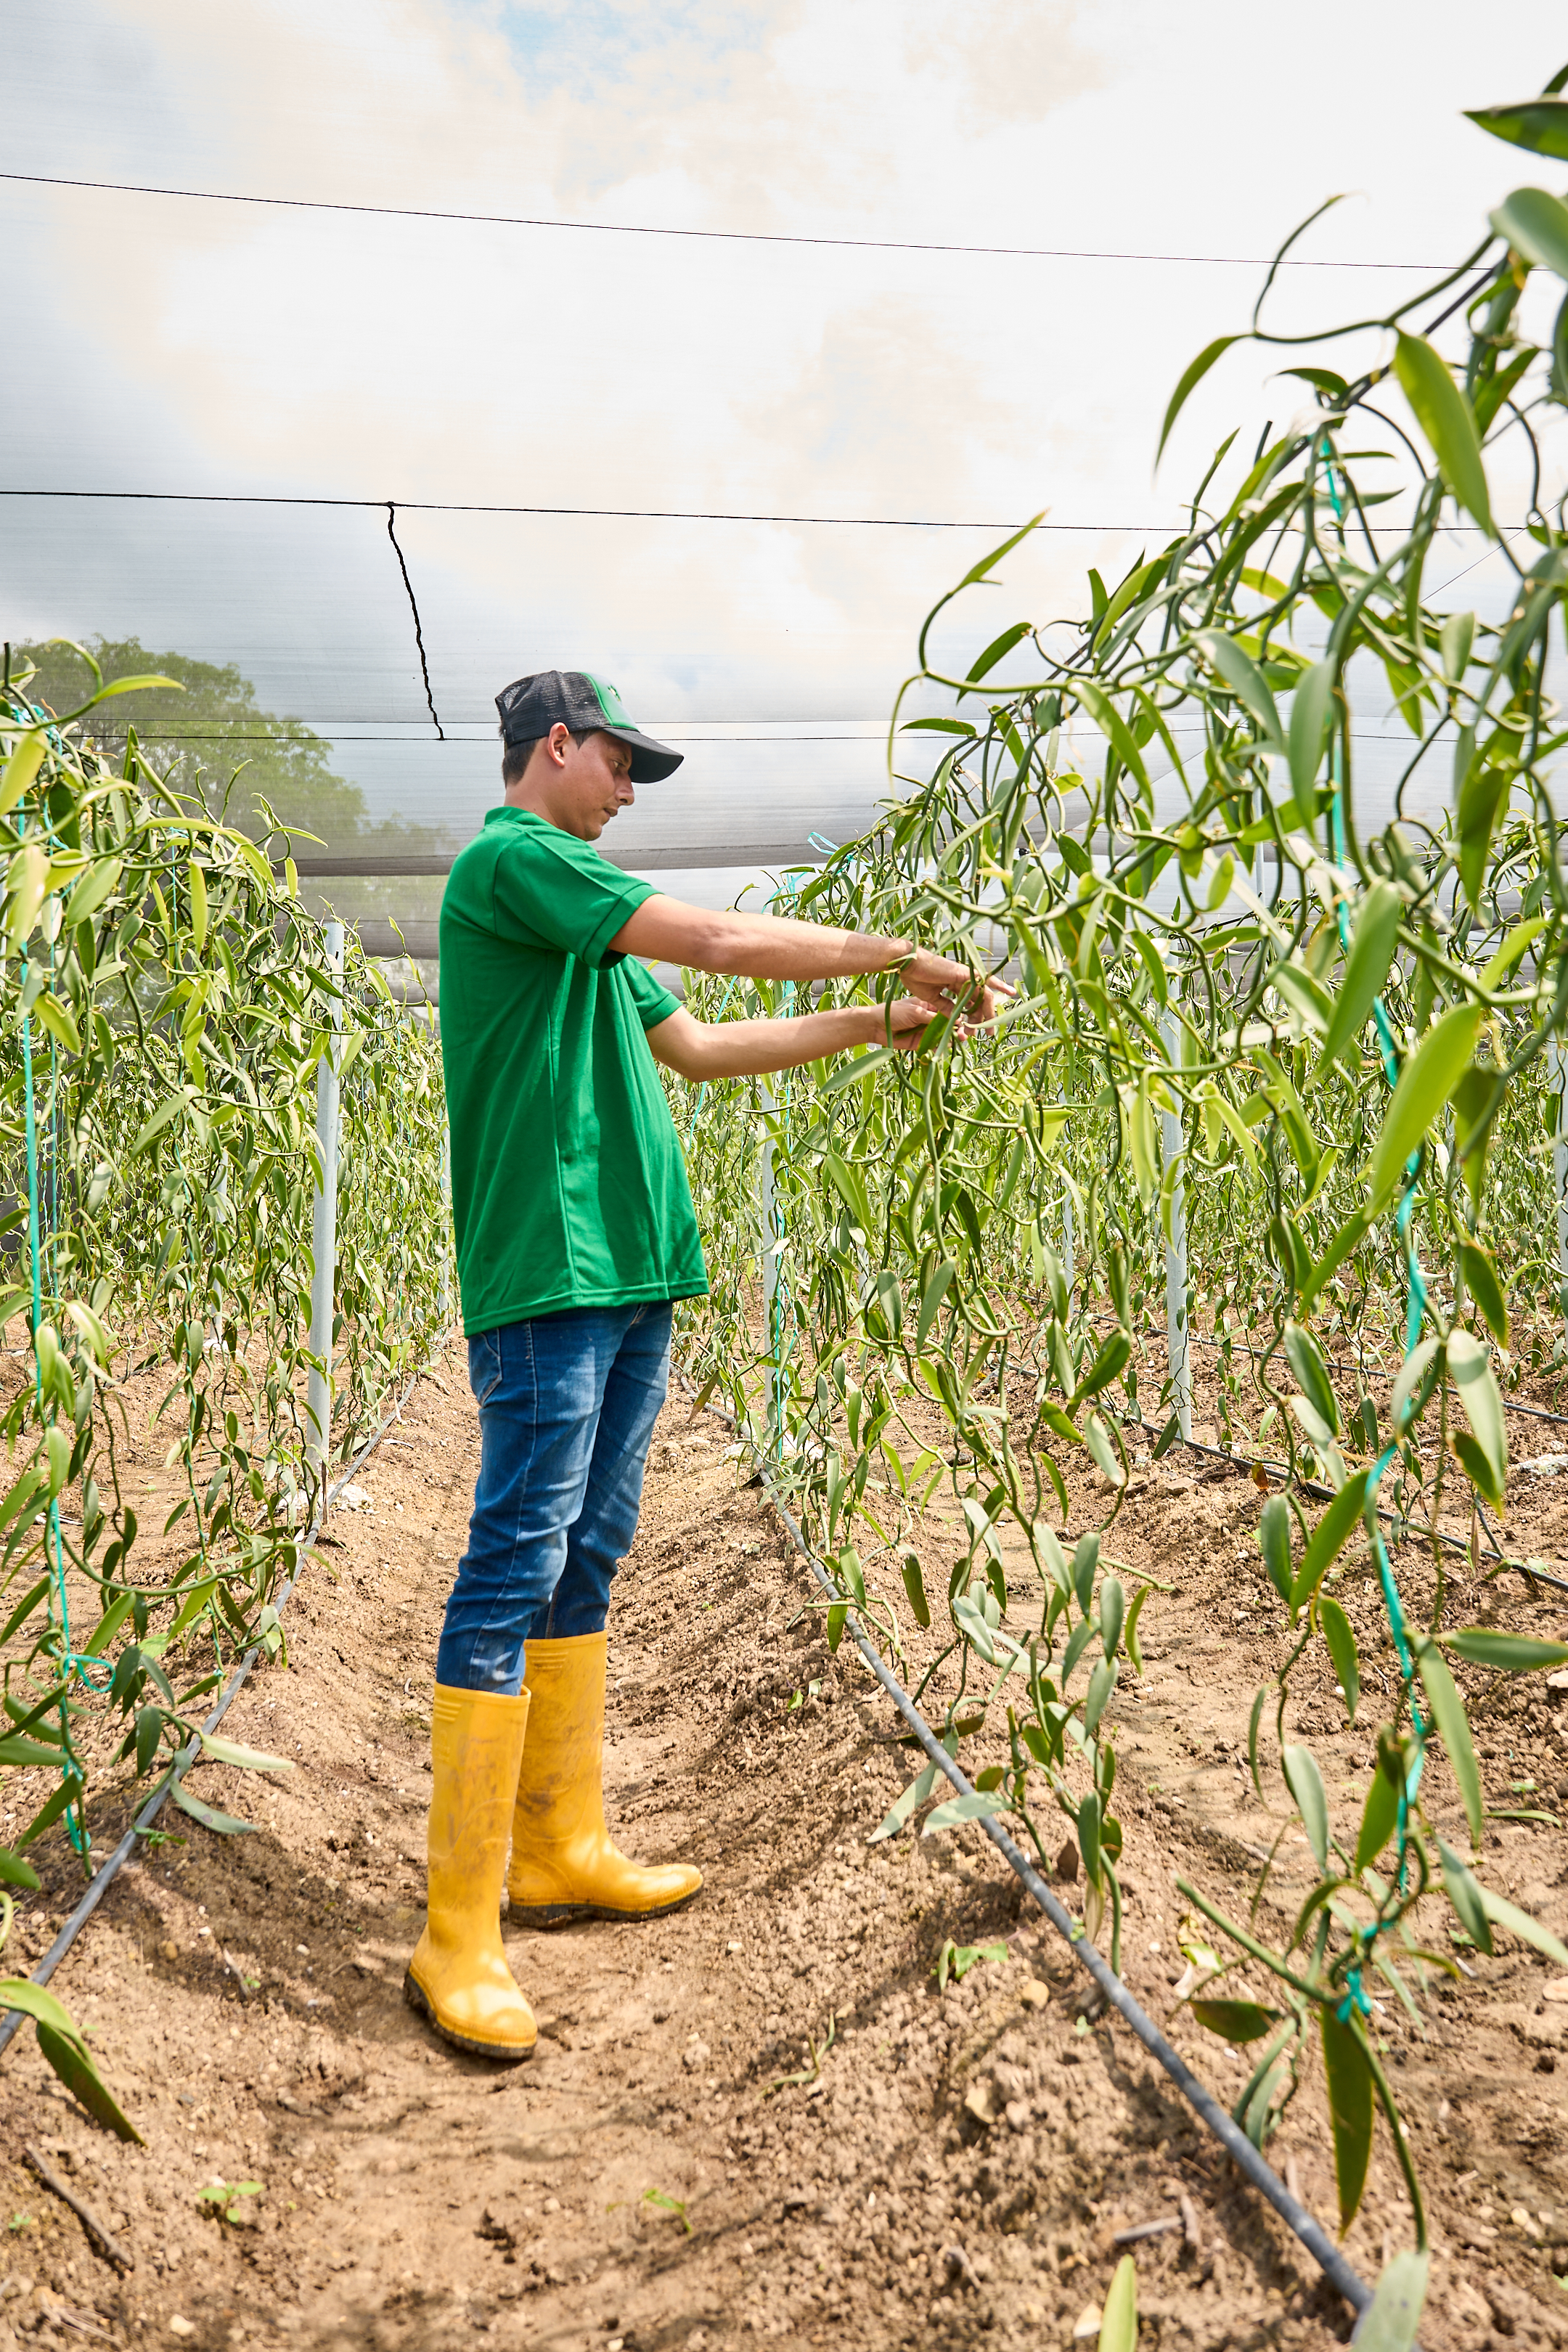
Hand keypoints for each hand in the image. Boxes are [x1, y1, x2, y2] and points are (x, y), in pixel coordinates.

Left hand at [879, 995, 968, 1053]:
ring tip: (959, 1041)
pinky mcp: (920, 1043)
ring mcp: (925, 1032)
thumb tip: (953, 1019)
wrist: (875, 1026)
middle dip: (957, 1029)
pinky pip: (933, 1047)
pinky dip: (939, 1049)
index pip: (947, 1010)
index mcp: (929, 1006)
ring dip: (951, 1039)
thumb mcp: (915, 1011)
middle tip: (965, 1035)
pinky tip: (945, 1048)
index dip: (957, 1015)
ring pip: (942, 1036)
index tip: (966, 1020)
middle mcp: (929, 1019)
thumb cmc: (893, 1012)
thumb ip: (933, 1017)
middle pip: (948, 1025)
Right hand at [900, 947, 1014, 1027]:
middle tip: (985, 1034)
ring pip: (983, 995)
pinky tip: (1010, 992)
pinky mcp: (964, 973)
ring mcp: (964, 976)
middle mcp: (962, 980)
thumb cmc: (915, 978)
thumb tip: (957, 1019)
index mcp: (954, 984)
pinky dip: (998, 984)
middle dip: (983, 1018)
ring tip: (989, 1028)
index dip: (973, 1017)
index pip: (970, 1002)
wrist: (907, 965)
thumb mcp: (932, 998)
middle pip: (978, 1001)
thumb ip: (945, 1007)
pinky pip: (985, 981)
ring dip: (987, 1012)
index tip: (971, 1032)